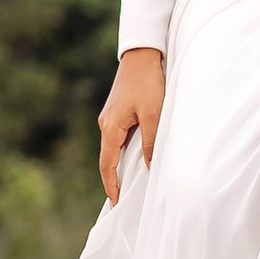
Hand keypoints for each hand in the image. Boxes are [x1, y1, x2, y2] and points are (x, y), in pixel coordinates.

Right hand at [99, 47, 163, 202]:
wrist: (142, 54)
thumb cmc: (148, 83)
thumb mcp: (153, 115)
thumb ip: (151, 143)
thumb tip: (151, 168)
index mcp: (110, 128)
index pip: (107, 165)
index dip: (111, 186)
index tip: (116, 204)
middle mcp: (106, 124)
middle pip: (108, 159)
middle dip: (114, 180)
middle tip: (122, 200)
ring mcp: (110, 117)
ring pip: (114, 148)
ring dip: (120, 166)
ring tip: (129, 184)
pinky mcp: (118, 111)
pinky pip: (119, 137)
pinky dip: (125, 152)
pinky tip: (135, 158)